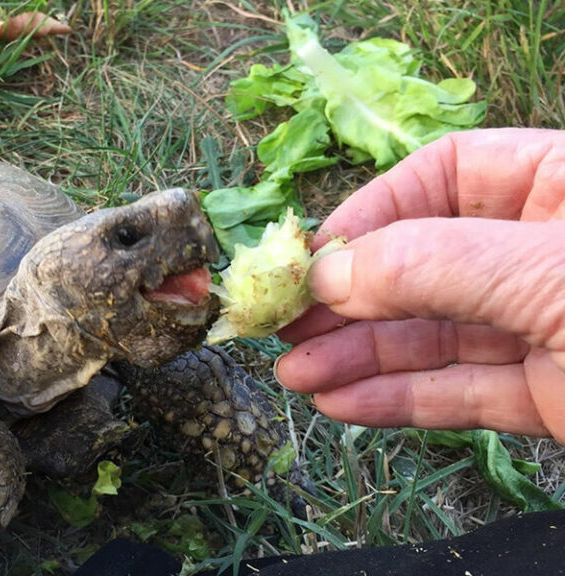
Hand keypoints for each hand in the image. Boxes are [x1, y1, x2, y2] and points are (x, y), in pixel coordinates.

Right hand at [274, 128, 564, 442]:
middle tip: (286, 327)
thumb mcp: (541, 268)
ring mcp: (544, 325)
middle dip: (350, 301)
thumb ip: (430, 264)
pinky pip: (462, 391)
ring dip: (359, 357)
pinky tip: (344, 405)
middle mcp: (538, 251)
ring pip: (433, 335)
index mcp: (558, 186)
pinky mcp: (549, 393)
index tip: (312, 258)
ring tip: (296, 376)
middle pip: (422, 264)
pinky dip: (401, 399)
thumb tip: (326, 275)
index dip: (371, 213)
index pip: (444, 175)